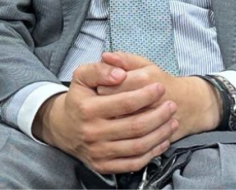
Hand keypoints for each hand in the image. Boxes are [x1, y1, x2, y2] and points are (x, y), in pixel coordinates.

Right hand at [33, 59, 178, 174]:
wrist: (63, 128)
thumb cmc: (78, 99)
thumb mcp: (81, 77)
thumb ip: (99, 70)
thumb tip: (120, 73)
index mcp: (87, 109)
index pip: (124, 103)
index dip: (146, 95)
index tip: (160, 87)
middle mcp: (92, 132)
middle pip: (135, 126)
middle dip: (159, 115)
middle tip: (172, 105)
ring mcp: (98, 152)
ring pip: (138, 146)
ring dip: (160, 134)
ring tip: (172, 121)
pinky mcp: (103, 166)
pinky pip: (134, 163)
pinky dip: (152, 153)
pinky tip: (163, 140)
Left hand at [95, 52, 221, 140]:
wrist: (191, 106)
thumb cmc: (162, 82)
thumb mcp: (145, 65)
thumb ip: (124, 59)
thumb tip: (104, 56)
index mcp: (143, 80)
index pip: (108, 85)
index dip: (99, 87)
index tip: (98, 87)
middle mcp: (147, 102)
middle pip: (111, 107)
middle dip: (103, 105)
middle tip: (102, 103)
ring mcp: (151, 123)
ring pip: (119, 126)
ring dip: (110, 121)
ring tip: (111, 115)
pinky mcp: (153, 139)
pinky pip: (130, 140)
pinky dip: (121, 136)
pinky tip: (121, 129)